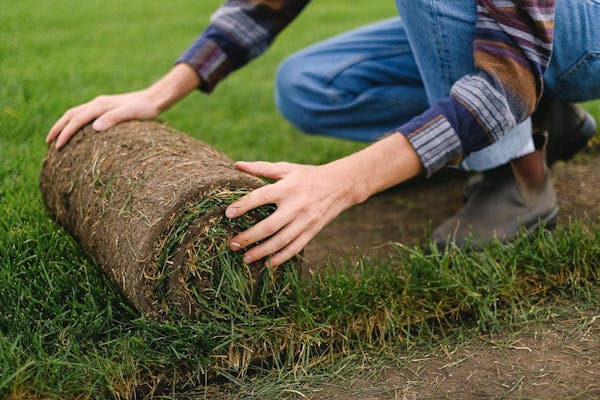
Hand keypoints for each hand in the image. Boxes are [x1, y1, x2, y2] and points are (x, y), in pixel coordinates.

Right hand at [46, 63, 199, 147]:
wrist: (154, 99)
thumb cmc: (145, 109)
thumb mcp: (131, 114)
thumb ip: (114, 119)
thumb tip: (95, 127)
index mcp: (100, 105)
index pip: (76, 120)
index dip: (65, 133)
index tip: (57, 147)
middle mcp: (97, 103)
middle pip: (70, 115)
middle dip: (58, 128)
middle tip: (48, 143)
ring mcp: (101, 105)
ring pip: (75, 114)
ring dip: (64, 125)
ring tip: (56, 138)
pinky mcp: (106, 108)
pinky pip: (84, 115)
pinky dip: (74, 123)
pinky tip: (76, 132)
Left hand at [225, 161, 359, 267]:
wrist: (340, 185)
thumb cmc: (308, 175)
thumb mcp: (287, 168)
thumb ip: (262, 168)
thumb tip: (238, 165)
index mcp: (287, 188)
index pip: (261, 197)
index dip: (243, 205)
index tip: (228, 214)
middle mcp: (296, 206)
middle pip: (269, 226)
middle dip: (249, 237)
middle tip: (232, 244)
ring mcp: (305, 221)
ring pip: (281, 241)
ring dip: (261, 252)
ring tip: (245, 258)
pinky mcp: (312, 232)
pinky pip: (295, 248)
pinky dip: (281, 258)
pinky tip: (267, 264)